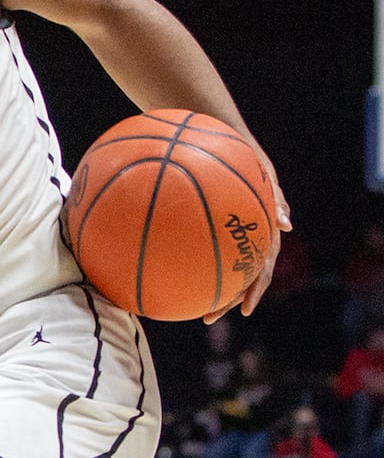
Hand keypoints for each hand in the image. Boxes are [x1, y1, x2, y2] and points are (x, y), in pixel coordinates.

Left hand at [205, 148, 289, 323]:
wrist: (220, 139)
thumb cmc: (243, 155)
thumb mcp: (263, 171)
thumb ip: (276, 196)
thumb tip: (289, 223)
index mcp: (263, 231)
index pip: (261, 268)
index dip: (254, 290)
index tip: (245, 311)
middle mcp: (247, 238)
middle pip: (238, 277)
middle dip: (226, 299)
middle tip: (208, 318)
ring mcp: (228, 234)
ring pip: (222, 268)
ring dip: (210, 290)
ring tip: (190, 308)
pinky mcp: (210, 227)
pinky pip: (201, 249)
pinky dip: (190, 265)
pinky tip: (169, 276)